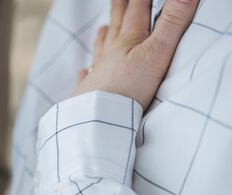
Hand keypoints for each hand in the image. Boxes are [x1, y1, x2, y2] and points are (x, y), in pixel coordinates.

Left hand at [75, 0, 198, 109]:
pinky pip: (87, 81)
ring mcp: (97, 76)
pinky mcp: (89, 95)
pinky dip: (86, 73)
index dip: (139, 0)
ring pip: (100, 51)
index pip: (135, 14)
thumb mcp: (157, 52)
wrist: (99, 119)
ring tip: (102, 28)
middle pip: (115, 28)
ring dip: (103, 38)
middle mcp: (109, 56)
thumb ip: (172, 23)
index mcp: (127, 43)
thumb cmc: (128, 87)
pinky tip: (84, 71)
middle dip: (118, 11)